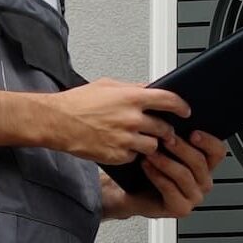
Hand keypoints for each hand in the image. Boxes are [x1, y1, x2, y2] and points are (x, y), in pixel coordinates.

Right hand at [43, 78, 189, 164]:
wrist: (57, 122)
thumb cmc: (78, 102)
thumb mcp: (107, 85)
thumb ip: (133, 88)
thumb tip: (151, 89)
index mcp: (131, 98)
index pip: (168, 100)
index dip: (181, 106)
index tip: (186, 111)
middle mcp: (131, 118)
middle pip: (164, 128)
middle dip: (166, 130)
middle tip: (163, 131)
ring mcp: (125, 139)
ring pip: (153, 146)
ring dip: (150, 144)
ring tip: (139, 139)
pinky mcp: (117, 155)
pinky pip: (136, 156)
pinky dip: (133, 153)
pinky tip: (122, 146)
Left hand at [102, 130, 228, 219]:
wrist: (131, 193)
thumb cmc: (149, 170)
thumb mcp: (164, 148)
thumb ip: (175, 135)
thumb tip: (175, 114)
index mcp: (205, 165)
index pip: (218, 152)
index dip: (208, 141)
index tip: (193, 132)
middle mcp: (203, 181)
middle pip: (200, 162)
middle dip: (181, 148)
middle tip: (166, 138)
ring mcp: (193, 197)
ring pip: (184, 175)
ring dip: (166, 161)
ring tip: (151, 151)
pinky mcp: (181, 208)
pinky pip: (171, 189)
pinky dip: (158, 175)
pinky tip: (147, 166)